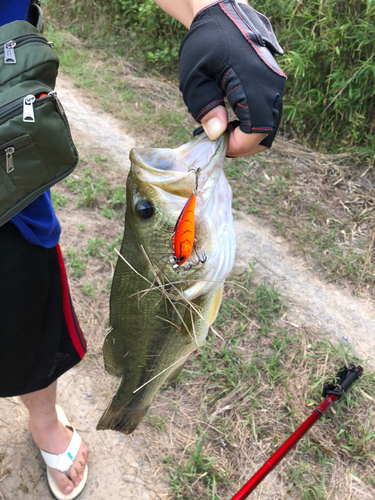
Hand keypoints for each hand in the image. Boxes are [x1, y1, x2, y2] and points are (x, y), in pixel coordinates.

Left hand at [179, 0, 285, 156]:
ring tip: (224, 132)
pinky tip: (232, 122)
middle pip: (267, 134)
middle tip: (220, 142)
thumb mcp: (194, 76)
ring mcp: (275, 84)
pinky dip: (253, 126)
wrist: (222, 11)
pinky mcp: (273, 84)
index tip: (218, 144)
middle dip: (244, 146)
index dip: (238, 146)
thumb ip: (205, 106)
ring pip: (270, 127)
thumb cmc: (205, 42)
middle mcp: (271, 85)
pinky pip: (268, 115)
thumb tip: (217, 134)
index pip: (256, 131)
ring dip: (248, 137)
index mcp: (254, 83)